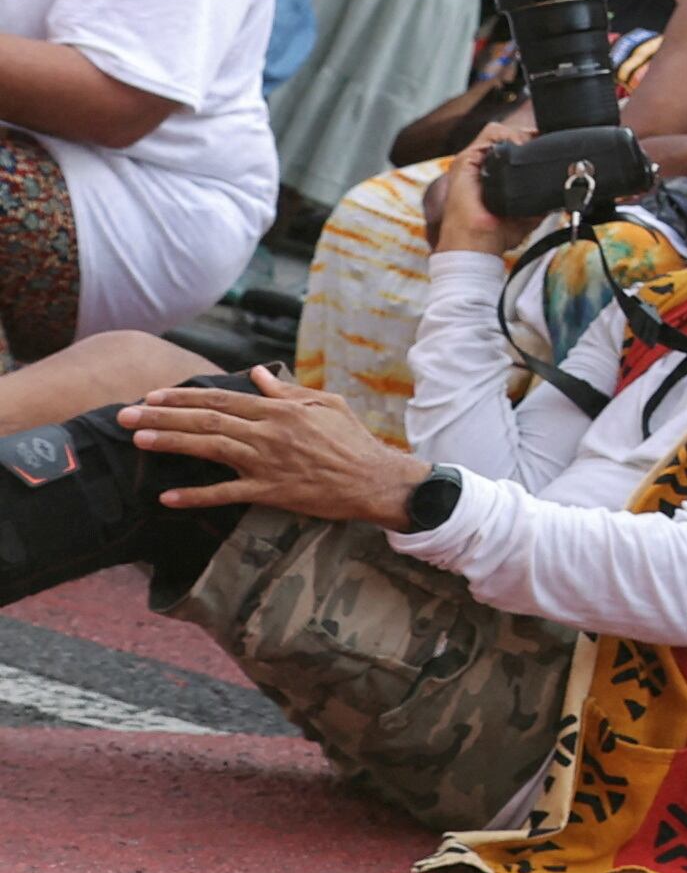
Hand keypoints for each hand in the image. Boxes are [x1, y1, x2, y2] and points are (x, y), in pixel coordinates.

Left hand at [122, 371, 428, 529]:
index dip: (184, 397)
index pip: (222, 399)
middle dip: (162, 416)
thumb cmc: (353, 439)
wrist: (374, 479)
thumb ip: (286, 391)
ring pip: (210, 449)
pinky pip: (226, 494)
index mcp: (280, 410)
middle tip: (126, 415)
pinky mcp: (270, 491)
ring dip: (171, 443)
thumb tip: (257, 374)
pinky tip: (168, 498)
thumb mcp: (326, 404)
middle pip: (206, 421)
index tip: (153, 396)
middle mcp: (268, 432)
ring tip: (138, 439)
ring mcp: (267, 462)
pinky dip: (196, 496)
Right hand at [428, 112, 539, 254]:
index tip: (553, 148)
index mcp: (496, 175)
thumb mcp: (531, 213)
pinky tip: (519, 148)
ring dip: (521, 136)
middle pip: (510, 137)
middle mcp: (483, 165)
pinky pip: (490, 134)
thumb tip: (565, 193)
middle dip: (531, 138)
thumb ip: (543, 200)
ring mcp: (473, 161)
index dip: (535, 143)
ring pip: (501, 132)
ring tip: (532, 151)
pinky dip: (509, 136)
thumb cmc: (498, 232)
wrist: (478, 244)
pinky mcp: (465, 160)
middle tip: (547, 148)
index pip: (516, 147)